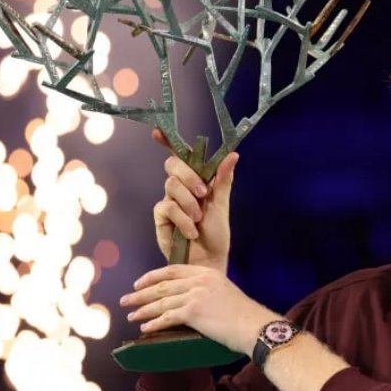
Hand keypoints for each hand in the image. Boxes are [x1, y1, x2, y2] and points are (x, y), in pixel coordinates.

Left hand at [120, 264, 279, 354]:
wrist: (252, 325)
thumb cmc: (242, 313)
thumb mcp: (223, 291)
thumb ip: (206, 290)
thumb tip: (189, 300)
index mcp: (206, 273)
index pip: (172, 270)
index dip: (152, 276)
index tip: (138, 283)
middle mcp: (198, 281)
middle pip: (162, 286)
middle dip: (141, 294)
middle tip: (126, 300)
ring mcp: (195, 295)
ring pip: (161, 302)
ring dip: (143, 310)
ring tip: (131, 316)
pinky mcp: (193, 312)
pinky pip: (167, 318)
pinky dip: (153, 323)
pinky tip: (144, 327)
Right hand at [152, 129, 238, 272]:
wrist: (208, 259)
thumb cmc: (215, 233)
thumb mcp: (221, 204)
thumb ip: (223, 179)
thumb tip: (233, 154)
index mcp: (196, 180)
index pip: (180, 156)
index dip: (167, 141)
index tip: (157, 131)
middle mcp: (180, 187)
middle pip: (173, 165)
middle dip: (188, 176)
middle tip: (203, 192)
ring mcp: (169, 201)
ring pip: (171, 185)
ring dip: (189, 202)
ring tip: (199, 219)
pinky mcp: (161, 217)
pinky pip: (167, 207)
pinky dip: (182, 219)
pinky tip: (191, 231)